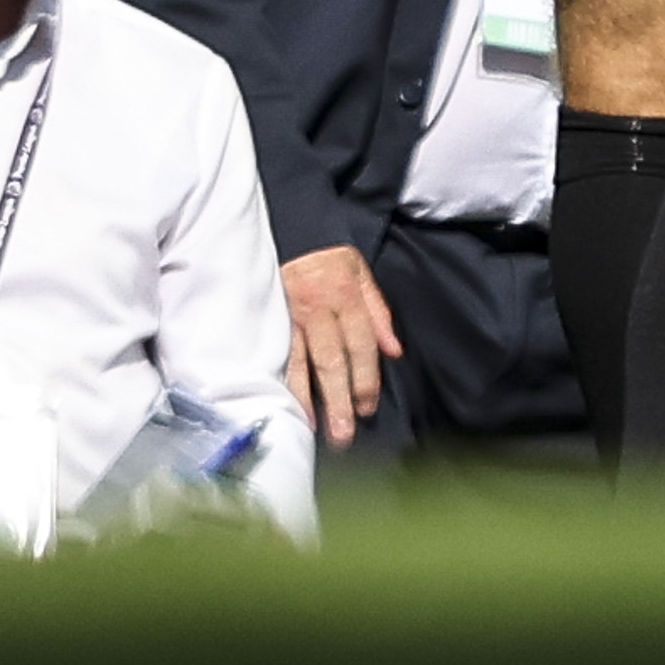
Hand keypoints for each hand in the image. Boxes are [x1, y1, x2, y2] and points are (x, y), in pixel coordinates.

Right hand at [280, 242, 400, 444]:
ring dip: (307, 400)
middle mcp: (318, 309)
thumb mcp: (362, 273)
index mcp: (346, 296)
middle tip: (344, 433)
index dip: (365, 377)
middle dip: (339, 398)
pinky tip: (286, 407)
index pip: (361, 343)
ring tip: (314, 430)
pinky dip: (282, 383)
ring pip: (300, 363)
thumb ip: (378, 312)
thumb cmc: (329, 257)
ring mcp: (289, 316)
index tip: (368, 407)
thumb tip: (394, 351)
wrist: (287, 230)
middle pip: (331, 359)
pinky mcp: (269, 320)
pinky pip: (277, 356)